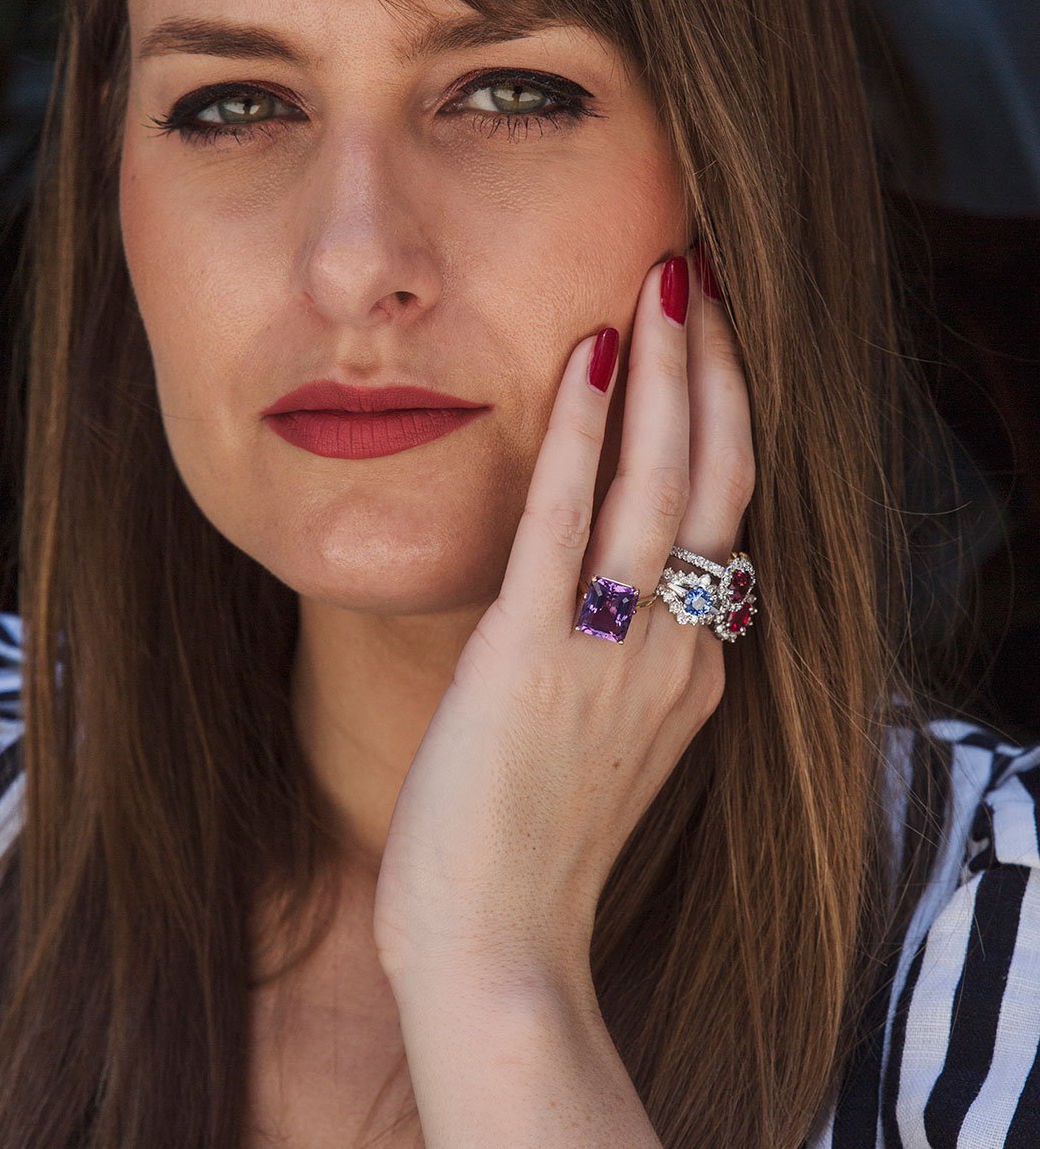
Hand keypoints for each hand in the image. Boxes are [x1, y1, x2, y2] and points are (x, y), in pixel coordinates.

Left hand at [372, 250, 753, 994]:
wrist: (498, 950)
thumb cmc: (532, 852)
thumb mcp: (602, 747)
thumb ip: (619, 665)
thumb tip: (604, 597)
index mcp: (692, 670)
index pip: (727, 519)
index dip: (724, 422)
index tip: (709, 349)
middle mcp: (675, 651)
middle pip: (716, 481)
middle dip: (715, 369)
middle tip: (701, 275)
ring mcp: (613, 654)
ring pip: (663, 487)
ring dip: (668, 374)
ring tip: (664, 277)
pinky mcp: (534, 660)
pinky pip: (568, 527)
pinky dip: (583, 438)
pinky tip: (588, 360)